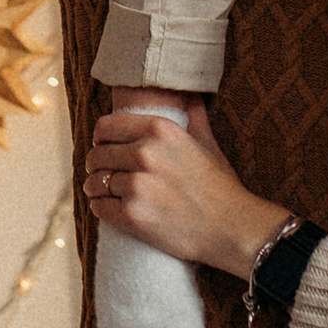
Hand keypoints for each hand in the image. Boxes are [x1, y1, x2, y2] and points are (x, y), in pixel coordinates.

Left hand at [85, 100, 291, 278]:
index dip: (100, 138)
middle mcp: (145, 153)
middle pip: (97, 155)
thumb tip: (192, 98)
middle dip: (95, 166)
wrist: (233, 229)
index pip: (106, 127)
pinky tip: (107, 208)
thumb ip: (195, 118)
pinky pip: (99, 207)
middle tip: (100, 174)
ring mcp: (137, 185)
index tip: (102, 146)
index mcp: (160, 130)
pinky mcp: (132, 215)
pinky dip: (100, 208)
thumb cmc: (221, 187)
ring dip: (95, 189)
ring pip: (95, 183)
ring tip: (101, 193)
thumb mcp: (208, 145)